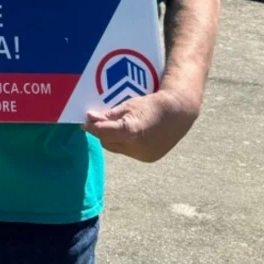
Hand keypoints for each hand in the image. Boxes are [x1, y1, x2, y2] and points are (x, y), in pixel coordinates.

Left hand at [82, 89, 198, 162]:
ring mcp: (143, 155)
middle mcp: (136, 147)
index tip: (84, 122)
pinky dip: (125, 144)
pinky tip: (130, 134)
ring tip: (116, 127)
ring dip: (113, 139)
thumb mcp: (128, 106)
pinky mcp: (148, 158)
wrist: (178, 114)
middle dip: (103, 132)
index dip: (92, 127)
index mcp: (130, 131)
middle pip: (107, 142)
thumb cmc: (152, 105)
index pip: (103, 131)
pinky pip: (128, 152)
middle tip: (100, 123)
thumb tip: (90, 118)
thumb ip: (108, 115)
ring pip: (117, 148)